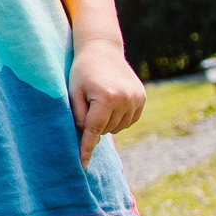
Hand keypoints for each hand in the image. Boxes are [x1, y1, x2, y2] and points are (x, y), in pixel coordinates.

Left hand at [69, 40, 144, 165]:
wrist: (102, 50)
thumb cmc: (82, 72)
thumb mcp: (73, 92)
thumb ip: (78, 116)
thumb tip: (86, 137)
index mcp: (105, 98)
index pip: (93, 131)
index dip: (86, 149)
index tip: (81, 166)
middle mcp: (124, 99)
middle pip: (104, 130)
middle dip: (93, 125)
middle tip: (87, 105)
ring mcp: (136, 99)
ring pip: (117, 127)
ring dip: (106, 122)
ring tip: (99, 101)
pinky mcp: (142, 98)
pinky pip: (128, 121)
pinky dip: (118, 118)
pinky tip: (112, 103)